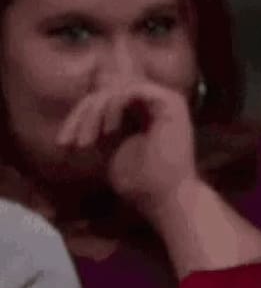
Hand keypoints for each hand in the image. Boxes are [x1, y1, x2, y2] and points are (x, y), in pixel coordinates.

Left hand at [56, 77, 197, 215]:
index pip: (104, 100)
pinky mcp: (170, 102)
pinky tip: (108, 130)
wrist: (166, 198)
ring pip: (116, 89)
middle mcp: (155, 102)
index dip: (79, 118)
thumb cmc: (142, 182)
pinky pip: (132, 90)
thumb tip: (80, 113)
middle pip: (106, 91)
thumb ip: (100, 127)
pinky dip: (114, 107)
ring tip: (87, 141)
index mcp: (143, 112)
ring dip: (94, 113)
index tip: (63, 144)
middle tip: (70, 142)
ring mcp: (164, 100)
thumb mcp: (110, 148)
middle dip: (82, 115)